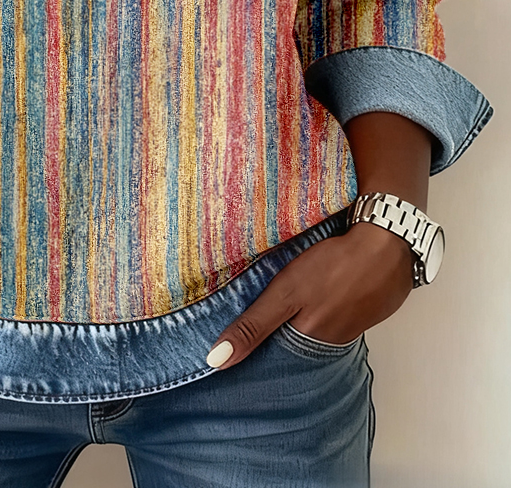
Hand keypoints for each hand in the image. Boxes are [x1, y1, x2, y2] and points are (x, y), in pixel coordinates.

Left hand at [206, 220, 415, 368]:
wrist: (389, 244)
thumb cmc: (335, 267)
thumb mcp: (286, 294)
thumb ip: (253, 326)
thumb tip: (216, 361)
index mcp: (311, 341)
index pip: (276, 357)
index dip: (256, 351)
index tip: (232, 349)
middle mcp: (333, 340)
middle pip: (297, 342)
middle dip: (277, 335)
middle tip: (251, 324)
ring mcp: (353, 323)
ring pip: (318, 326)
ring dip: (303, 317)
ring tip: (284, 305)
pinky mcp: (365, 305)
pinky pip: (337, 311)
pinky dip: (324, 304)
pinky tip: (318, 291)